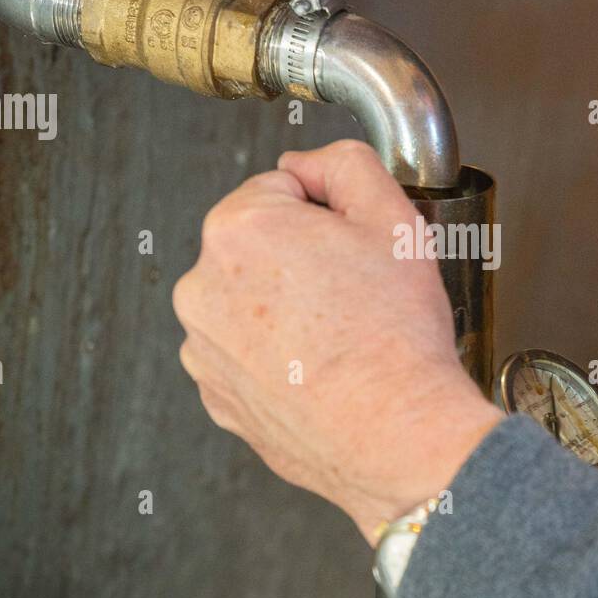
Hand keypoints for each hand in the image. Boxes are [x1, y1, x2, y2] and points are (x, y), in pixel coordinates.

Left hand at [173, 140, 502, 543]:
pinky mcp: (216, 397)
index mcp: (236, 229)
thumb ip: (344, 163)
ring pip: (251, 302)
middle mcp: (201, 287)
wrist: (397, 434)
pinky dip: (278, 359)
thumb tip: (307, 163)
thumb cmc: (396, 336)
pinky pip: (247, 357)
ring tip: (340, 338)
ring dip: (287, 309)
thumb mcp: (392, 217)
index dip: (328, 213)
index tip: (354, 248)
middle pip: (260, 246)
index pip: (281, 188)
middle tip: (354, 294)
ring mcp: (202, 349)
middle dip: (303, 260)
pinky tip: (322, 370)